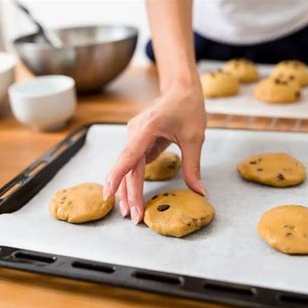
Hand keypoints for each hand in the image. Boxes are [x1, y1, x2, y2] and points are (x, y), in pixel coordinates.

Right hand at [103, 83, 206, 223]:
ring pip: (128, 167)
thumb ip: (193, 166)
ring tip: (130, 211)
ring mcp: (134, 136)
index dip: (117, 176)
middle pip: (128, 167)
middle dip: (128, 193)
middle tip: (133, 217)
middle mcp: (135, 132)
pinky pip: (133, 162)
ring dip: (128, 189)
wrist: (181, 89)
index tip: (108, 194)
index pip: (129, 156)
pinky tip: (131, 196)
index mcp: (147, 128)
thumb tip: (199, 192)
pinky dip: (132, 179)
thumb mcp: (195, 138)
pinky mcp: (138, 140)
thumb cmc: (188, 108)